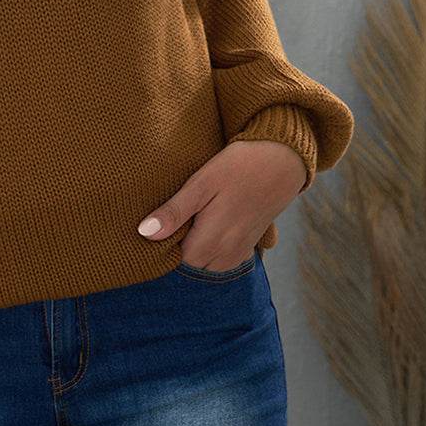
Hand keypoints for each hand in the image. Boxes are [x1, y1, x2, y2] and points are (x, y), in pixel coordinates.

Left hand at [137, 139, 306, 269]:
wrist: (282, 160)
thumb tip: (144, 233)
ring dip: (197, 248)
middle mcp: (227, 254)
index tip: (163, 221)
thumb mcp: (201, 183)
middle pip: (190, 265)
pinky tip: (211, 223)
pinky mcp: (249, 247)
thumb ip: (174, 211)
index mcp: (211, 241)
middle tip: (178, 215)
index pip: (174, 262)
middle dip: (180, 247)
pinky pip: (222, 260)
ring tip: (195, 217)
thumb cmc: (238, 166)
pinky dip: (213, 248)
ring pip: (206, 264)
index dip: (164, 244)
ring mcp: (240, 253)